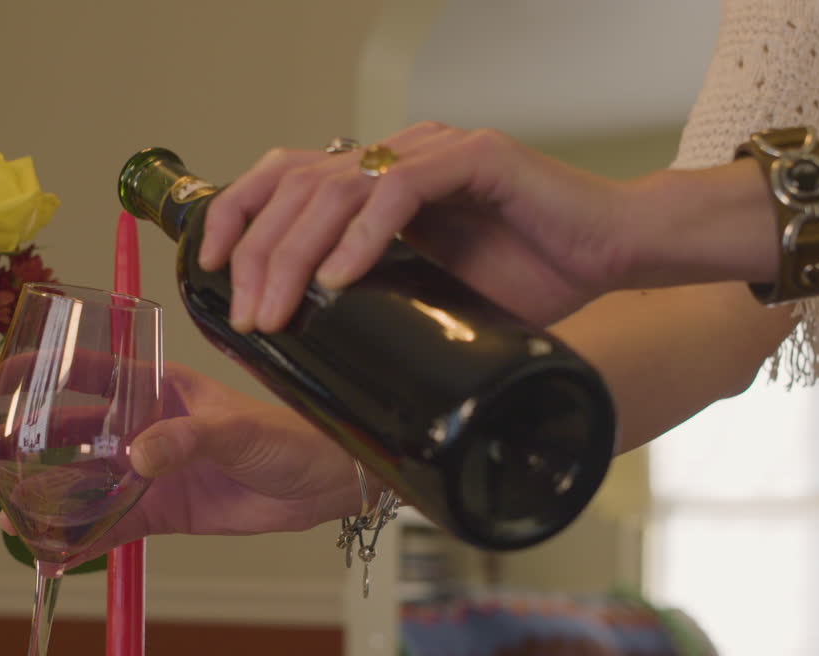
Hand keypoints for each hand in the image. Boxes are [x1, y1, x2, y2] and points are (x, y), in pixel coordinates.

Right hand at [0, 358, 366, 559]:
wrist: (325, 482)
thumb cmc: (288, 434)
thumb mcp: (235, 428)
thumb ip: (186, 438)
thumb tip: (136, 458)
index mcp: (159, 385)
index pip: (86, 371)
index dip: (36, 372)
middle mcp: (146, 423)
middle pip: (71, 427)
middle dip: (24, 438)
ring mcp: (152, 468)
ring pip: (84, 478)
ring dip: (44, 490)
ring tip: (1, 507)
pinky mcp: (165, 509)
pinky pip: (114, 524)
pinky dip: (83, 538)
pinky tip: (51, 550)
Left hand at [199, 122, 644, 330]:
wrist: (613, 254)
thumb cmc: (525, 277)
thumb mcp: (426, 293)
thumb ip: (373, 295)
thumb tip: (304, 340)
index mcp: (378, 178)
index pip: (284, 175)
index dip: (237, 213)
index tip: (205, 269)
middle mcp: (397, 154)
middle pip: (297, 183)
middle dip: (259, 252)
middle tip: (248, 316)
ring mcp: (434, 151)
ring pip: (336, 185)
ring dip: (298, 252)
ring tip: (281, 310)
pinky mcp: (478, 158)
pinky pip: (401, 189)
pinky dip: (364, 237)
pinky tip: (341, 280)